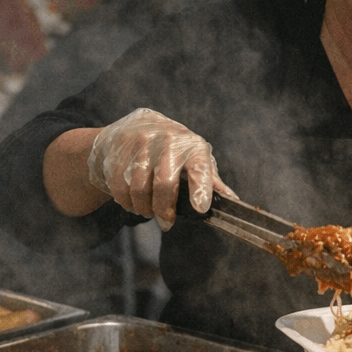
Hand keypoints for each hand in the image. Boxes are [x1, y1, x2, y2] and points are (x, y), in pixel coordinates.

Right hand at [86, 108, 230, 229]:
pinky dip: (126, 201)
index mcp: (193, 145)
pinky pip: (120, 186)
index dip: (201, 189)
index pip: (200, 168)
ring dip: (143, 207)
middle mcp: (169, 139)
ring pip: (139, 188)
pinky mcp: (119, 147)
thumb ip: (209, 179)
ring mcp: (142, 142)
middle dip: (164, 210)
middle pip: (165, 184)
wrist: (131, 129)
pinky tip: (132, 202)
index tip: (200, 208)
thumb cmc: (171, 150)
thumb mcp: (193, 158)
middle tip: (165, 222)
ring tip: (147, 210)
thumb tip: (232, 199)